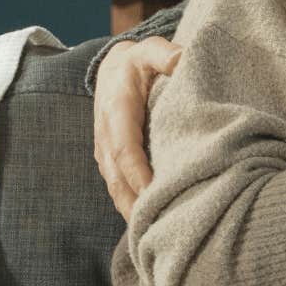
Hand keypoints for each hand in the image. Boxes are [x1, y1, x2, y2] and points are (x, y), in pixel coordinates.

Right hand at [92, 36, 180, 219]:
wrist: (112, 69)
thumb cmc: (138, 62)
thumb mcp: (150, 50)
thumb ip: (163, 53)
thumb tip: (180, 60)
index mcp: (116, 112)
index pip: (125, 149)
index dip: (138, 174)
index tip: (154, 193)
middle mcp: (106, 137)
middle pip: (118, 179)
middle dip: (135, 204)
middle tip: (158, 228)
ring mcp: (105, 152)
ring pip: (116, 188)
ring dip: (131, 212)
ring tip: (154, 236)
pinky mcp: (110, 161)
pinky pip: (118, 188)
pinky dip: (130, 206)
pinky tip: (148, 224)